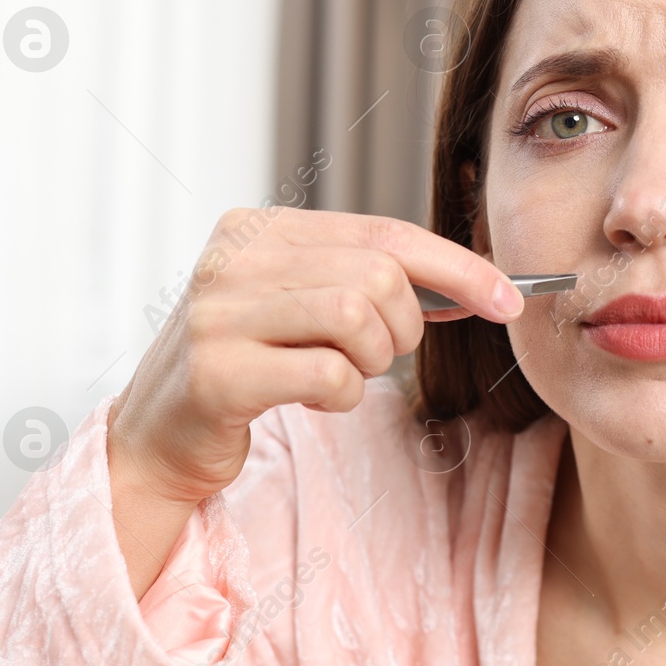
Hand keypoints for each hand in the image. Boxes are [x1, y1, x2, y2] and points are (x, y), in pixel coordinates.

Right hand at [104, 207, 521, 596]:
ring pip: (356, 315)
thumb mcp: (299, 304)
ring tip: (341, 376)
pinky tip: (315, 400)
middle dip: (402, 327)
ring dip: (373, 361)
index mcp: (259, 226)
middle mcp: (233, 256)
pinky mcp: (217, 372)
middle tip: (376, 356)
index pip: (385, 232)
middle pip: (378, 275)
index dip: (458, 267)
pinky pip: (328, 373)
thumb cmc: (247, 367)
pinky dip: (343, 396)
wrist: (156, 438)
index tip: (509, 300)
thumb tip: (473, 285)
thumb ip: (365, 280)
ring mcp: (219, 312)